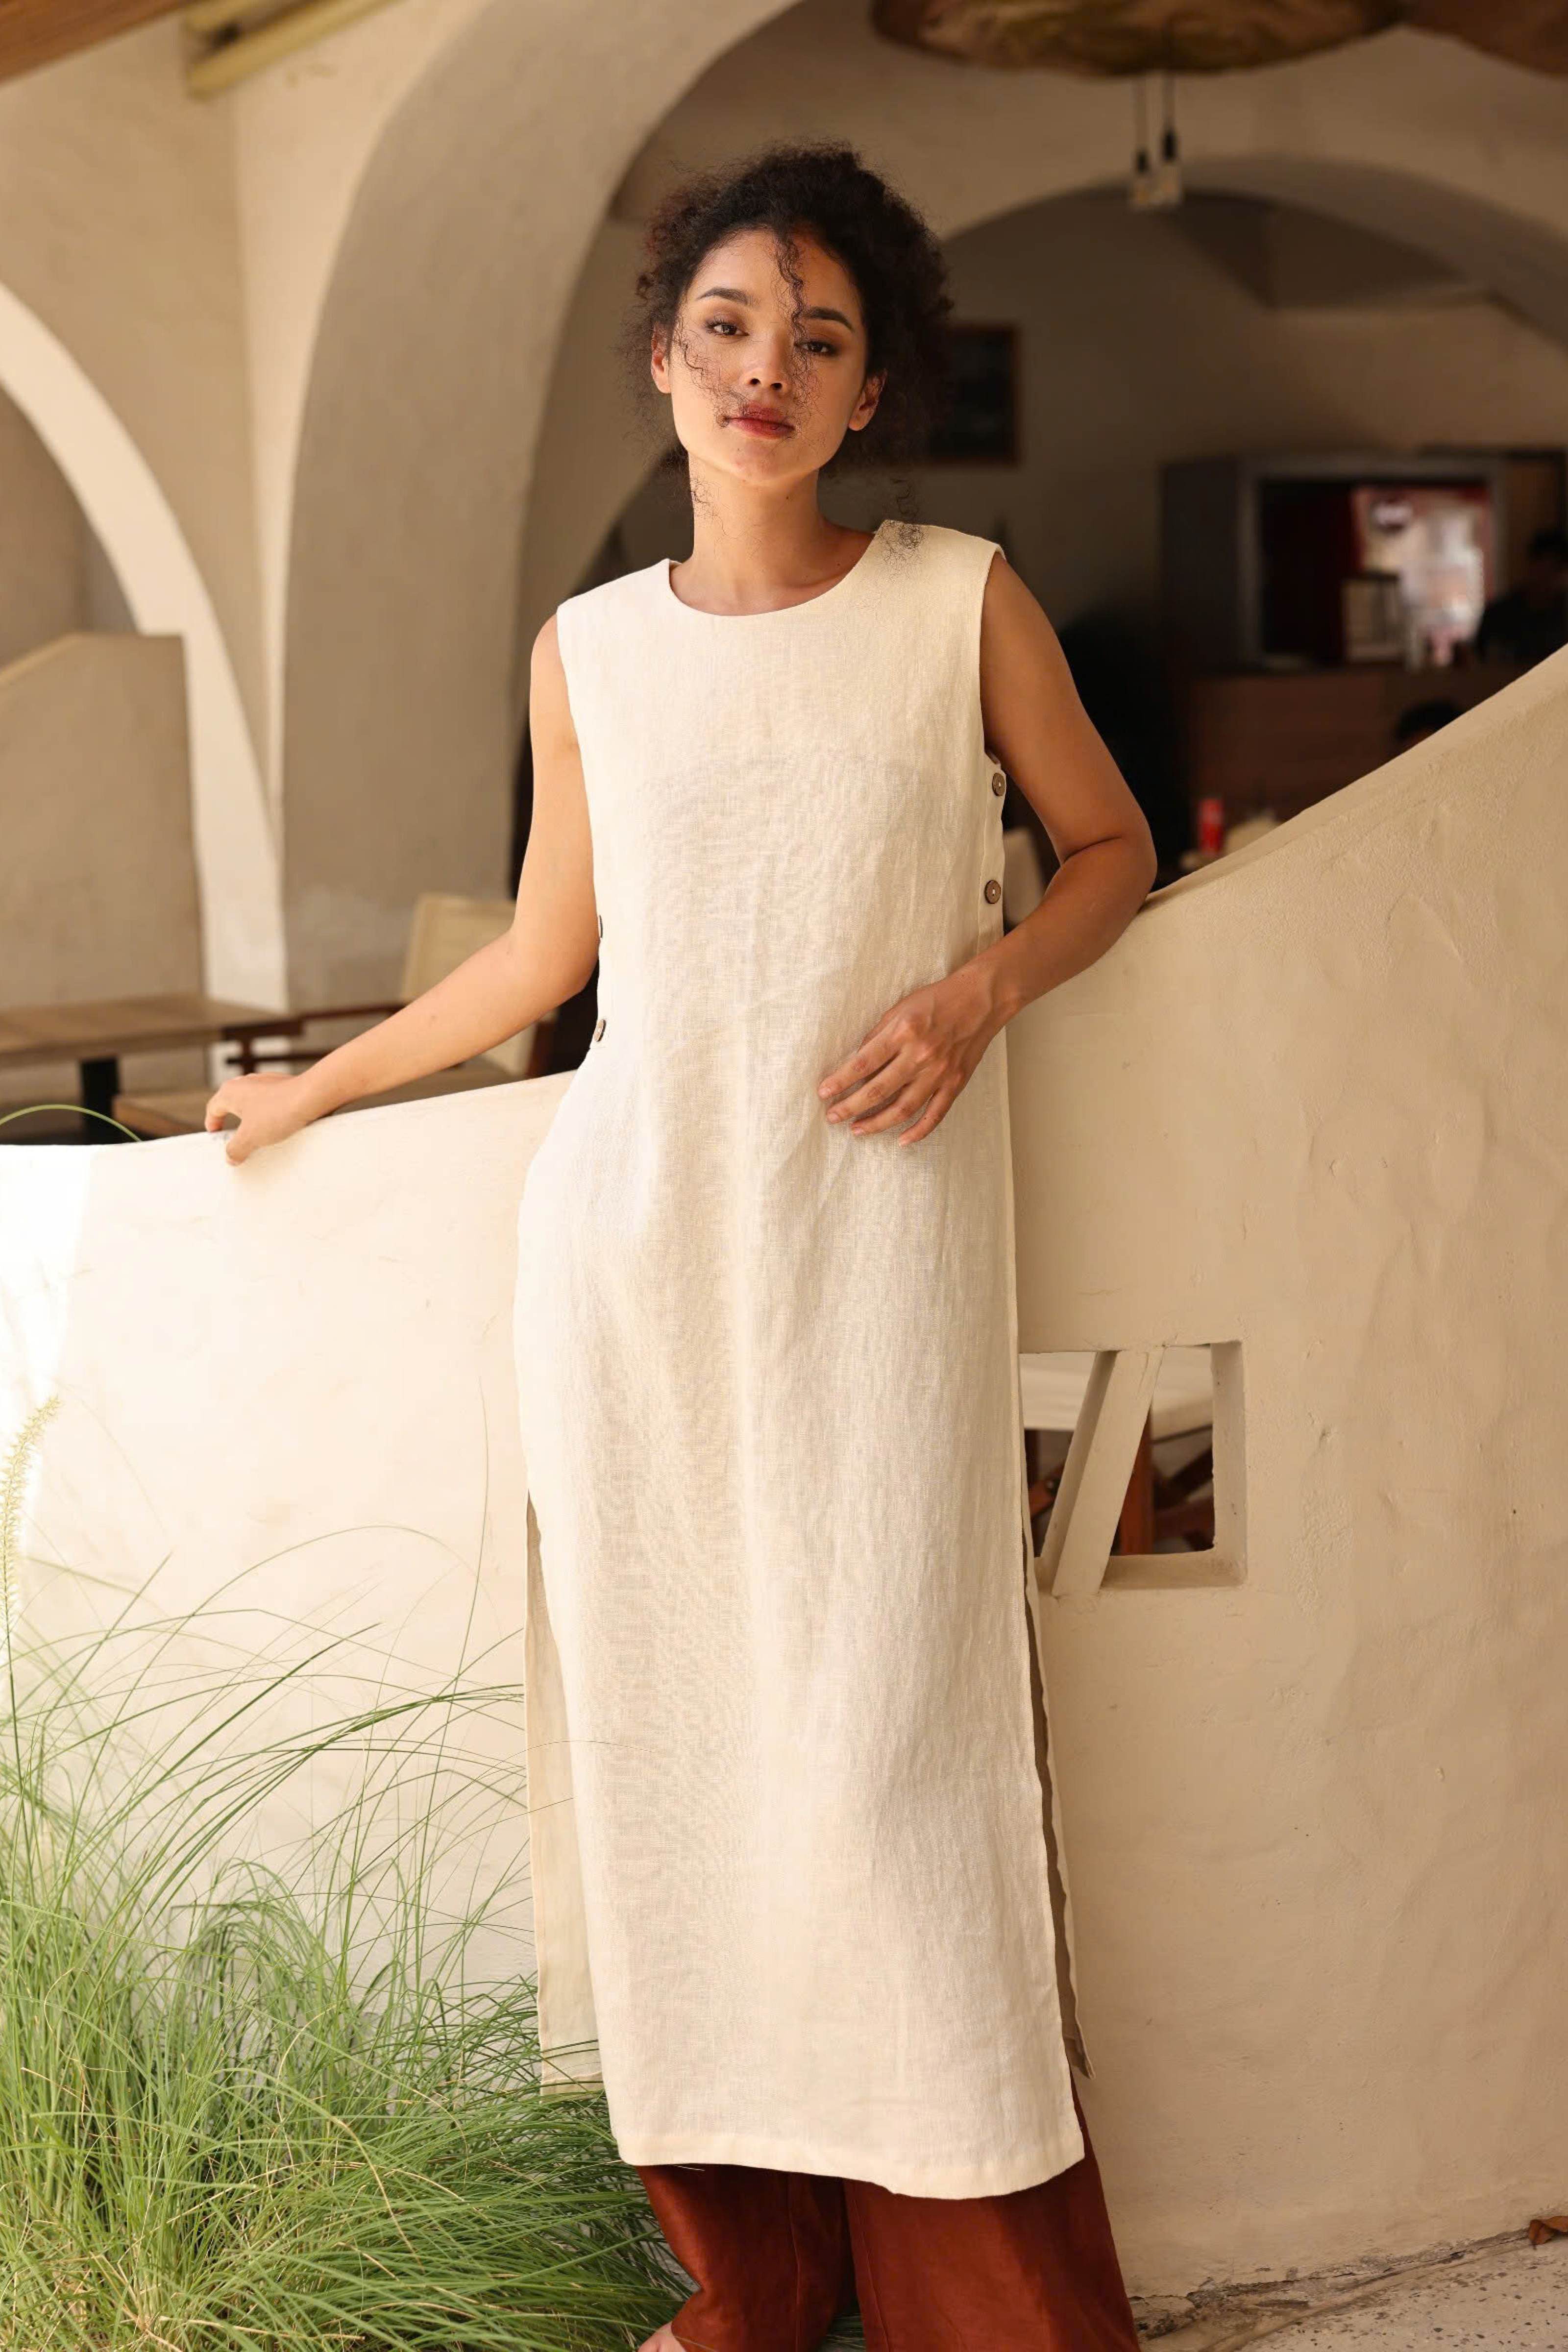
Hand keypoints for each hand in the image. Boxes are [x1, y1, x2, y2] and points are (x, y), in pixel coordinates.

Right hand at [204, 1070, 317, 1164]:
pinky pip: (270, 1103)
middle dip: (233, 1124)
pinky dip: (270, 1116)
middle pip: (231, 1105)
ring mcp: (265, 1083)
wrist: (311, 1097)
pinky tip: (279, 1128)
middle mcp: (245, 1083)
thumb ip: (236, 1149)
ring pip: (252, 1104)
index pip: (213, 1109)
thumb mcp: (250, 1138)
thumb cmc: (278, 1111)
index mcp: (230, 1091)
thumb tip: (231, 1156)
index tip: (217, 1137)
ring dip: (253, 1121)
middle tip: (237, 1141)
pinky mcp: (282, 1087)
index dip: (212, 1125)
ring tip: (260, 1137)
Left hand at [816, 964, 1003, 1146]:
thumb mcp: (900, 1008)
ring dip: (877, 1123)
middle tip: (832, 1117)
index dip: (841, 1081)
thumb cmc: (937, 1000)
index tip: (823, 1093)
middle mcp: (920, 1055)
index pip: (863, 1063)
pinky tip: (901, 1141)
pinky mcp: (955, 1083)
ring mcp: (939, 1072)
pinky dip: (918, 1131)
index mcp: (903, 1032)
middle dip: (851, 1107)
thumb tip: (857, 1061)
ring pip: (903, 1108)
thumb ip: (878, 1035)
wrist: (980, 1000)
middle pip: (879, 1090)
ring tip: (857, 1130)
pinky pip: (935, 1114)